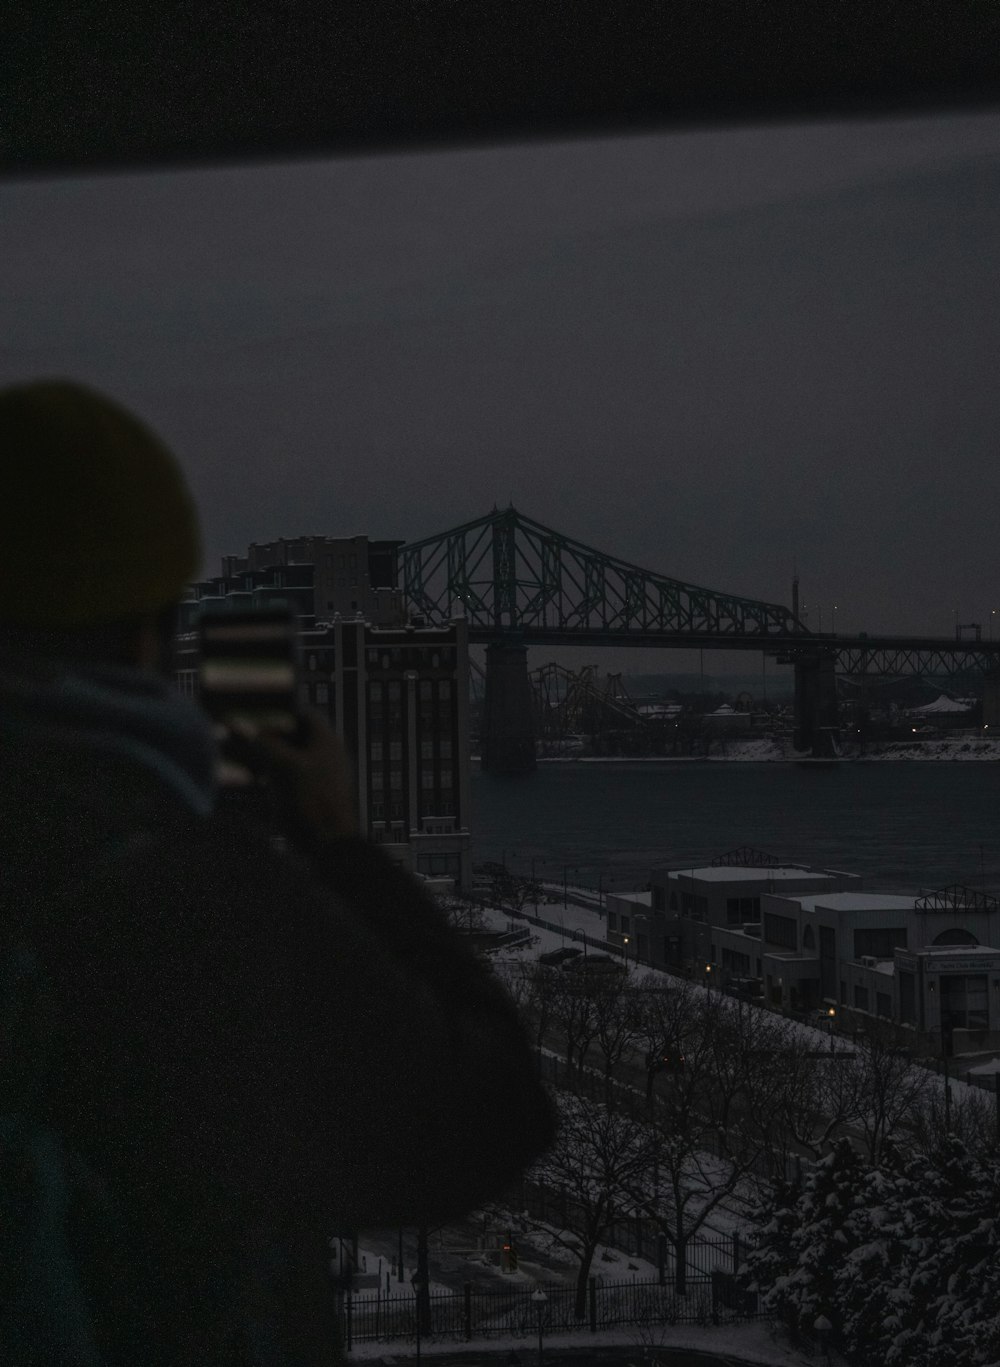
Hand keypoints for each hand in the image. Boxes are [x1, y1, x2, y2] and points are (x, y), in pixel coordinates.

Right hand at [228, 710, 358, 843]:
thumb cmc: (311, 802)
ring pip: (292, 761)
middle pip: (297, 739)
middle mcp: (327, 758)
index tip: (258, 713)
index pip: (306, 715)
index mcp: (327, 743)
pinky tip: (255, 787)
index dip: (283, 711)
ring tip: (243, 761)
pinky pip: (291, 783)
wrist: (332, 848)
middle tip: (245, 737)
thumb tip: (237, 723)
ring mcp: (322, 780)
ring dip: (268, 759)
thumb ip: (262, 743)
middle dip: (271, 737)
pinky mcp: (313, 800)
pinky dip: (274, 780)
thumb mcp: (282, 767)